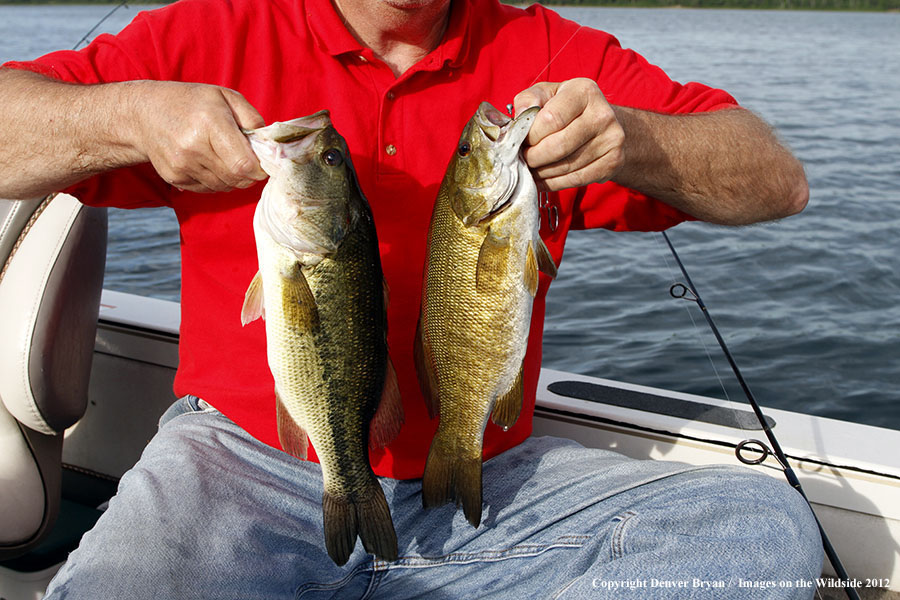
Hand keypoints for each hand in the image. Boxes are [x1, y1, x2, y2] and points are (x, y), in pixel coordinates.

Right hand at [128, 81, 267, 192]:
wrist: (143, 114)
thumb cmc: (191, 102)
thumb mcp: (225, 97)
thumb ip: (252, 119)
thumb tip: (269, 146)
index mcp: (209, 123)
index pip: (243, 165)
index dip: (259, 169)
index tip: (261, 162)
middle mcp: (193, 147)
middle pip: (236, 179)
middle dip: (248, 174)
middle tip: (246, 159)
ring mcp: (181, 165)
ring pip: (224, 187)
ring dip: (233, 178)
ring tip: (225, 157)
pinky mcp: (175, 178)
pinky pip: (209, 189)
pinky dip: (217, 180)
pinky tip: (209, 162)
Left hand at [513, 78, 624, 191]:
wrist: (602, 124)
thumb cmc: (567, 108)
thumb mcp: (546, 94)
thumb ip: (528, 100)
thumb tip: (519, 118)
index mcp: (584, 91)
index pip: (551, 119)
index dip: (530, 136)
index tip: (520, 141)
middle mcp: (602, 114)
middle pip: (559, 146)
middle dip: (533, 157)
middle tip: (522, 160)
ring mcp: (612, 140)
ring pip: (566, 166)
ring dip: (542, 173)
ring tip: (530, 170)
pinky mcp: (613, 162)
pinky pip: (577, 179)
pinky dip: (554, 183)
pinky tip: (543, 180)